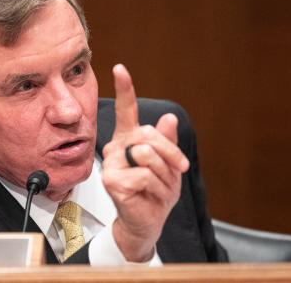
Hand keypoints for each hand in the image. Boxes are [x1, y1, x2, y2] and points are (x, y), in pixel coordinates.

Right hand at [101, 64, 189, 261]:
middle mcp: (116, 147)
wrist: (147, 222)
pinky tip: (149, 196)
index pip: (127, 110)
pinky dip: (156, 188)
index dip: (125, 88)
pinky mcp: (111, 180)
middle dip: (171, 153)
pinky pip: (145, 175)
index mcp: (129, 139)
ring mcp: (111, 164)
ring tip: (159, 188)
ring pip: (148, 154)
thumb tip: (169, 118)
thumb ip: (167, 142)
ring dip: (164, 175)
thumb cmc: (155, 192)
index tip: (120, 68)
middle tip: (179, 170)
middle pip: (149, 135)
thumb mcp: (169, 165)